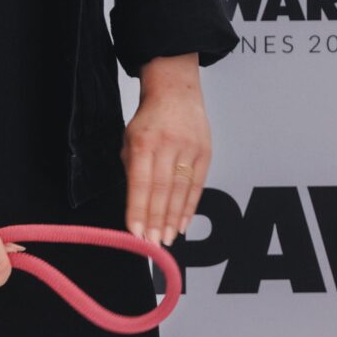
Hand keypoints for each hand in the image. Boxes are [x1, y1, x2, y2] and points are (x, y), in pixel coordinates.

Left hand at [124, 59, 210, 245]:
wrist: (177, 92)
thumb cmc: (149, 118)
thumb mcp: (130, 138)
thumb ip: (133, 169)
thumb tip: (138, 206)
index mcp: (144, 142)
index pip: (141, 183)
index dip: (139, 211)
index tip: (136, 233)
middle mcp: (169, 145)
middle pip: (163, 191)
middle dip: (157, 221)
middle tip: (153, 245)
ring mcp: (190, 149)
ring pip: (181, 191)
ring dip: (174, 219)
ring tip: (168, 239)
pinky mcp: (206, 152)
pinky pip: (197, 185)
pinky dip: (190, 207)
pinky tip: (183, 224)